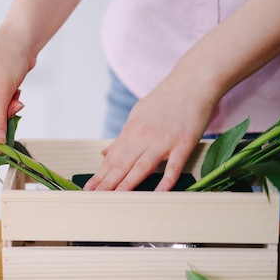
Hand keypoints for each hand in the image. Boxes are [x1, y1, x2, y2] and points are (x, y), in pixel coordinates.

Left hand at [84, 75, 213, 191]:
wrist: (192, 81)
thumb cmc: (165, 98)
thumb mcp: (138, 115)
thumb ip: (122, 138)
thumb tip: (105, 153)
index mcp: (131, 130)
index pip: (111, 158)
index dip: (99, 175)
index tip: (88, 189)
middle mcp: (144, 137)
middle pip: (122, 164)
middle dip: (106, 183)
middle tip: (94, 198)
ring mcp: (163, 141)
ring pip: (142, 166)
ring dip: (127, 184)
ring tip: (114, 198)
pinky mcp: (183, 143)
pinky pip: (173, 165)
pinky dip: (166, 180)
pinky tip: (158, 193)